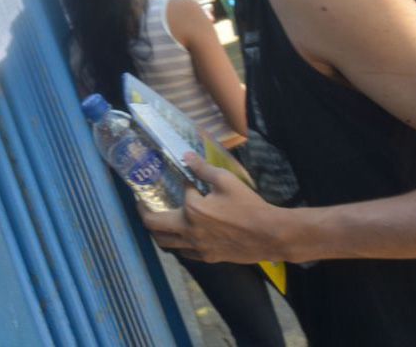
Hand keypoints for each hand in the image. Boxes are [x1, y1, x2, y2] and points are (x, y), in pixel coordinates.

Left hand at [139, 152, 289, 263]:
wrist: (271, 235)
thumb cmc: (248, 206)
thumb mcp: (225, 180)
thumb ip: (202, 169)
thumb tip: (185, 156)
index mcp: (191, 213)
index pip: (166, 202)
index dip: (161, 192)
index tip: (157, 187)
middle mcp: (189, 234)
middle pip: (154, 230)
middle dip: (145, 216)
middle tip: (145, 206)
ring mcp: (198, 249)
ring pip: (167, 245)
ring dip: (159, 232)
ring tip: (160, 220)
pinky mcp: (209, 258)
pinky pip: (184, 253)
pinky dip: (177, 244)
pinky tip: (183, 234)